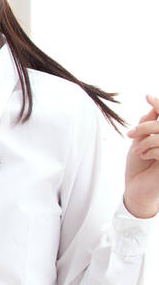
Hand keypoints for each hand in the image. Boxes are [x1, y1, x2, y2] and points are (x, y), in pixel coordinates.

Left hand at [123, 94, 158, 218]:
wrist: (136, 188)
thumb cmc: (139, 165)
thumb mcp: (140, 141)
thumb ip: (148, 124)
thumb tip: (153, 106)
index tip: (147, 96)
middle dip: (145, 127)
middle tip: (131, 134)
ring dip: (145, 141)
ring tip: (138, 150)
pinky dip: (150, 150)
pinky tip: (145, 157)